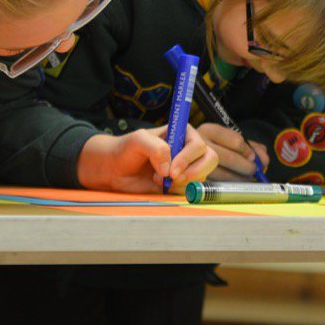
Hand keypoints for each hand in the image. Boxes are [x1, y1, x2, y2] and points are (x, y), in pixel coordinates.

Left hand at [78, 125, 218, 193]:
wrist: (114, 170)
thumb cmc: (125, 150)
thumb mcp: (137, 140)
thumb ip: (155, 147)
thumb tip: (169, 168)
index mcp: (182, 133)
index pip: (198, 144)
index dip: (188, 157)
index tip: (172, 170)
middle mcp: (187, 149)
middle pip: (210, 159)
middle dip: (193, 171)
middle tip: (172, 178)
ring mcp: (186, 167)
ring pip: (201, 176)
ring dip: (181, 182)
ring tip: (158, 179)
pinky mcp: (181, 184)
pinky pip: (191, 190)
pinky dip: (177, 191)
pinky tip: (160, 186)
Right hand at [197, 123, 268, 180]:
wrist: (183, 150)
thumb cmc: (215, 144)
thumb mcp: (229, 138)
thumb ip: (250, 146)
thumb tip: (264, 160)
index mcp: (210, 130)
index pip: (236, 141)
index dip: (248, 152)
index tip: (254, 158)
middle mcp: (200, 144)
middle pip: (230, 158)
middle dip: (247, 167)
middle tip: (254, 171)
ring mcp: (194, 162)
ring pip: (224, 174)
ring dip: (240, 178)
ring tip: (246, 177)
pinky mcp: (194, 178)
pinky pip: (217, 184)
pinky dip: (230, 185)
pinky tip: (235, 182)